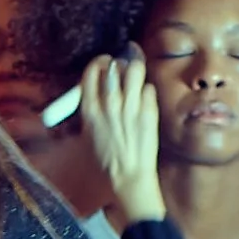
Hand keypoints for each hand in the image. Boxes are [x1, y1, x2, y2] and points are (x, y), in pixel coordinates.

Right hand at [80, 44, 164, 225]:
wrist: (129, 176)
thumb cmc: (107, 159)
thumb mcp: (89, 132)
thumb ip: (92, 107)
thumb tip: (100, 87)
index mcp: (90, 109)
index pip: (92, 70)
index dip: (100, 62)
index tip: (106, 62)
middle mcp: (110, 104)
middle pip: (116, 66)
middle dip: (120, 63)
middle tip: (124, 67)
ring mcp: (131, 107)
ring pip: (135, 70)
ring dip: (136, 70)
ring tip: (136, 77)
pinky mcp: (149, 112)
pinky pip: (149, 89)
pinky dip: (147, 92)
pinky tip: (145, 101)